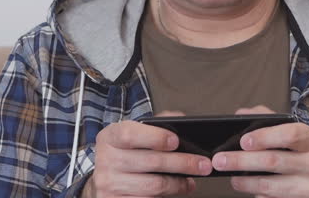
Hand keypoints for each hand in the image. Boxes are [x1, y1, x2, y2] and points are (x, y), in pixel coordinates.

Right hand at [87, 112, 212, 197]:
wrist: (104, 178)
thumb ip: (156, 124)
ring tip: (192, 180)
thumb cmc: (126, 152)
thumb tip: (181, 119)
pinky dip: (168, 196)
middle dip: (182, 163)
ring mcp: (109, 184)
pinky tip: (179, 190)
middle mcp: (107, 160)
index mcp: (110, 137)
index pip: (129, 134)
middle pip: (150, 162)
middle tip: (203, 164)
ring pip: (154, 185)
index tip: (176, 141)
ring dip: (179, 183)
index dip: (155, 137)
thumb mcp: (134, 134)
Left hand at [211, 106, 308, 197]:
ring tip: (232, 177)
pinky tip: (249, 190)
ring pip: (271, 186)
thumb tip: (241, 115)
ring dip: (245, 182)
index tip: (243, 141)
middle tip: (220, 160)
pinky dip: (258, 196)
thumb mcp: (298, 134)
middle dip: (242, 161)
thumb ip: (269, 119)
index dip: (265, 137)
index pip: (290, 134)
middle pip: (274, 161)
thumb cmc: (307, 155)